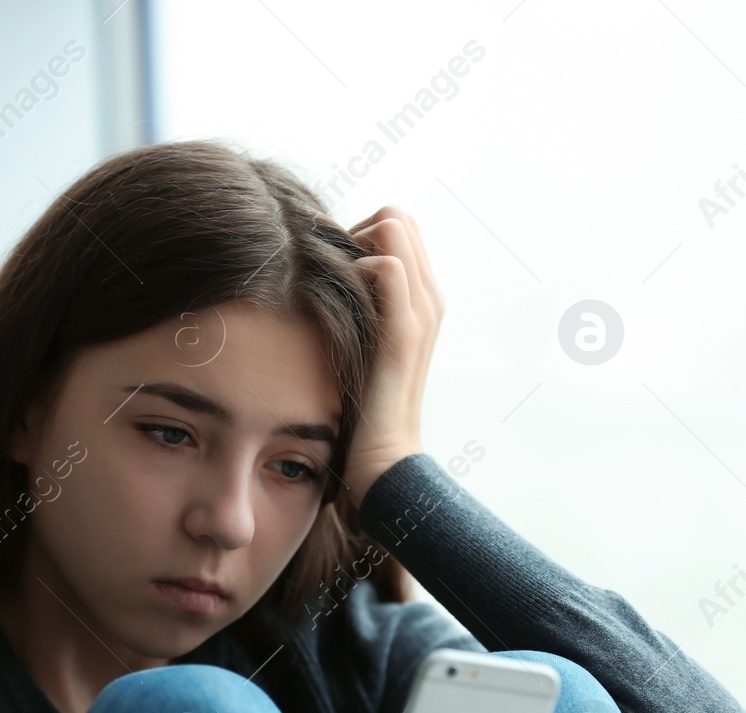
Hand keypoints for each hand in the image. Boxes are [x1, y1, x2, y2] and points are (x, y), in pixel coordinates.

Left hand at [343, 206, 443, 508]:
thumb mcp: (358, 348)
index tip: (330, 271)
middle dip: (356, 230)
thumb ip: (354, 311)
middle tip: (329, 276)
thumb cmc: (360, 408)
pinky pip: (388, 267)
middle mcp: (428, 300)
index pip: (398, 225)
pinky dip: (356, 268)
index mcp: (421, 301)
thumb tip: (317, 277)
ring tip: (332, 289)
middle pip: (397, 217)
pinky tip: (336, 301)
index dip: (359, 232)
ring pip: (395, 228)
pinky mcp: (404, 333)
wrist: (383, 461)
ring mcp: (420, 313)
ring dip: (354, 245)